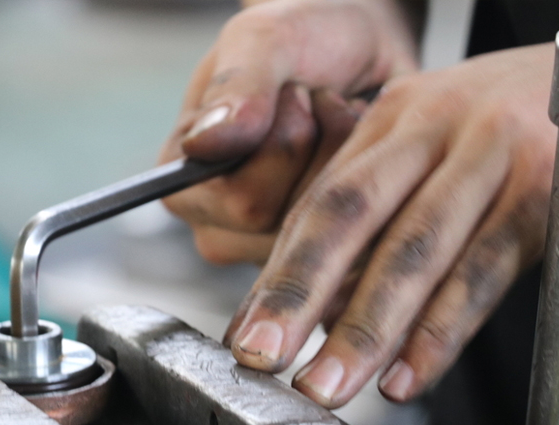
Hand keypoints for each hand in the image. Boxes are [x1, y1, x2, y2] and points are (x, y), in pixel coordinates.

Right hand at [158, 0, 419, 264]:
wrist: (361, 45)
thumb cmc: (305, 39)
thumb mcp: (267, 38)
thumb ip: (236, 87)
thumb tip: (202, 147)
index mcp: (184, 186)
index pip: (243, 202)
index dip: (284, 144)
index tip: (291, 92)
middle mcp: (220, 229)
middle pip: (288, 221)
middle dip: (320, 149)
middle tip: (319, 103)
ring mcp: (268, 248)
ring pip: (329, 228)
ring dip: (350, 157)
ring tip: (340, 120)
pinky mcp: (320, 251)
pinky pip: (363, 234)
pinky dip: (374, 178)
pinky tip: (361, 148)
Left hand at [227, 44, 558, 408]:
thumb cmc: (508, 135)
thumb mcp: (434, 156)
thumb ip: (379, 219)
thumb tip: (320, 307)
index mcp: (393, 120)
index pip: (319, 201)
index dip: (277, 271)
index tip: (246, 332)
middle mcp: (434, 125)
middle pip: (349, 214)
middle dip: (296, 292)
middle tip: (260, 354)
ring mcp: (491, 152)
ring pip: (415, 251)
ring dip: (365, 328)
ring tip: (325, 385)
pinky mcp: (546, 187)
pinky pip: (484, 271)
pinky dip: (442, 331)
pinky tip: (407, 374)